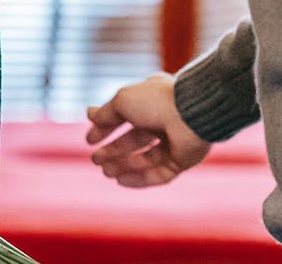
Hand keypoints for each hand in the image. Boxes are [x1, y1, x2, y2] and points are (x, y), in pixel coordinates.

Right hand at [86, 73, 210, 187]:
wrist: (191, 114)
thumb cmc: (157, 101)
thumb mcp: (123, 101)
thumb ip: (106, 113)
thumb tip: (90, 116)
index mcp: (152, 100)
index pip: (125, 117)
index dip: (106, 128)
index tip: (89, 140)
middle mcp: (164, 120)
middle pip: (134, 140)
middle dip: (113, 151)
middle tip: (95, 160)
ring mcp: (175, 141)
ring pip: (145, 158)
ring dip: (124, 165)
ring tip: (105, 172)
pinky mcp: (183, 160)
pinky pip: (159, 173)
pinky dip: (140, 178)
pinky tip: (121, 181)